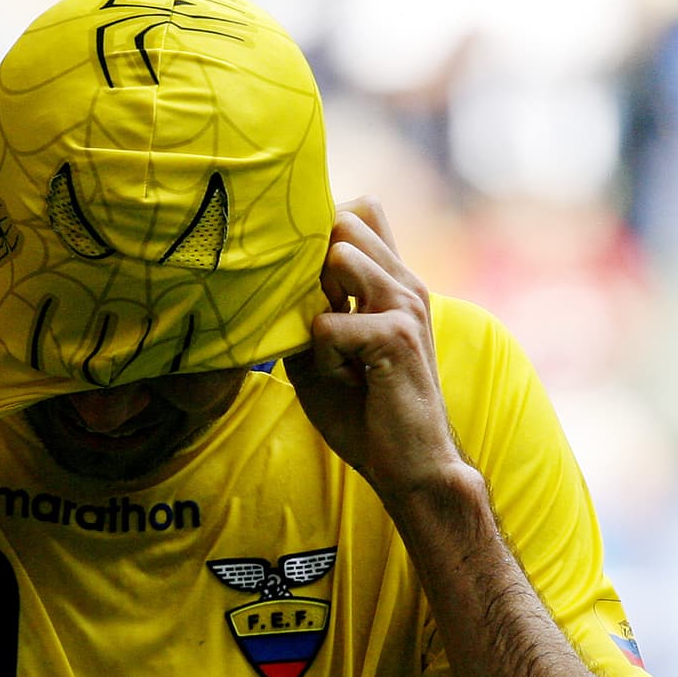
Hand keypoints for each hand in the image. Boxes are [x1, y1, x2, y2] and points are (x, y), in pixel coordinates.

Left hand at [284, 198, 461, 497]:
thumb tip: (265, 282)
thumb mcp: (326, 354)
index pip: (360, 211)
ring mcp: (405, 304)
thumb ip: (306, 313)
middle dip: (313, 265)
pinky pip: (326, 323)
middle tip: (319, 321)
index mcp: (393, 282)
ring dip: (317, 307)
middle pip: (344, 220)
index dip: (322, 233)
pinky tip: (345, 380)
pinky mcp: (397, 336)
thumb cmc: (367, 413)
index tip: (304, 277)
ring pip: (337, 255)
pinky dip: (321, 356)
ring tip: (333, 352)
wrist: (412, 466)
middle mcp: (404, 282)